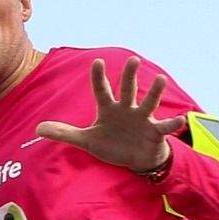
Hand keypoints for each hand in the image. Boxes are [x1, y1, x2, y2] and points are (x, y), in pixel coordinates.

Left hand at [35, 56, 185, 174]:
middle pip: (128, 90)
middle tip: (133, 59)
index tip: (98, 62)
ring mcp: (142, 119)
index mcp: (109, 110)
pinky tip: (180, 119)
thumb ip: (65, 133)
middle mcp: (127, 110)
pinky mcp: (155, 132)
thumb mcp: (86, 141)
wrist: (134, 160)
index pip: (102, 91)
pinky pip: (165, 127)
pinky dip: (172, 123)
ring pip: (148, 102)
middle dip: (130, 76)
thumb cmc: (112, 145)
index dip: (99, 78)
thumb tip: (38, 128)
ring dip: (154, 92)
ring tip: (160, 78)